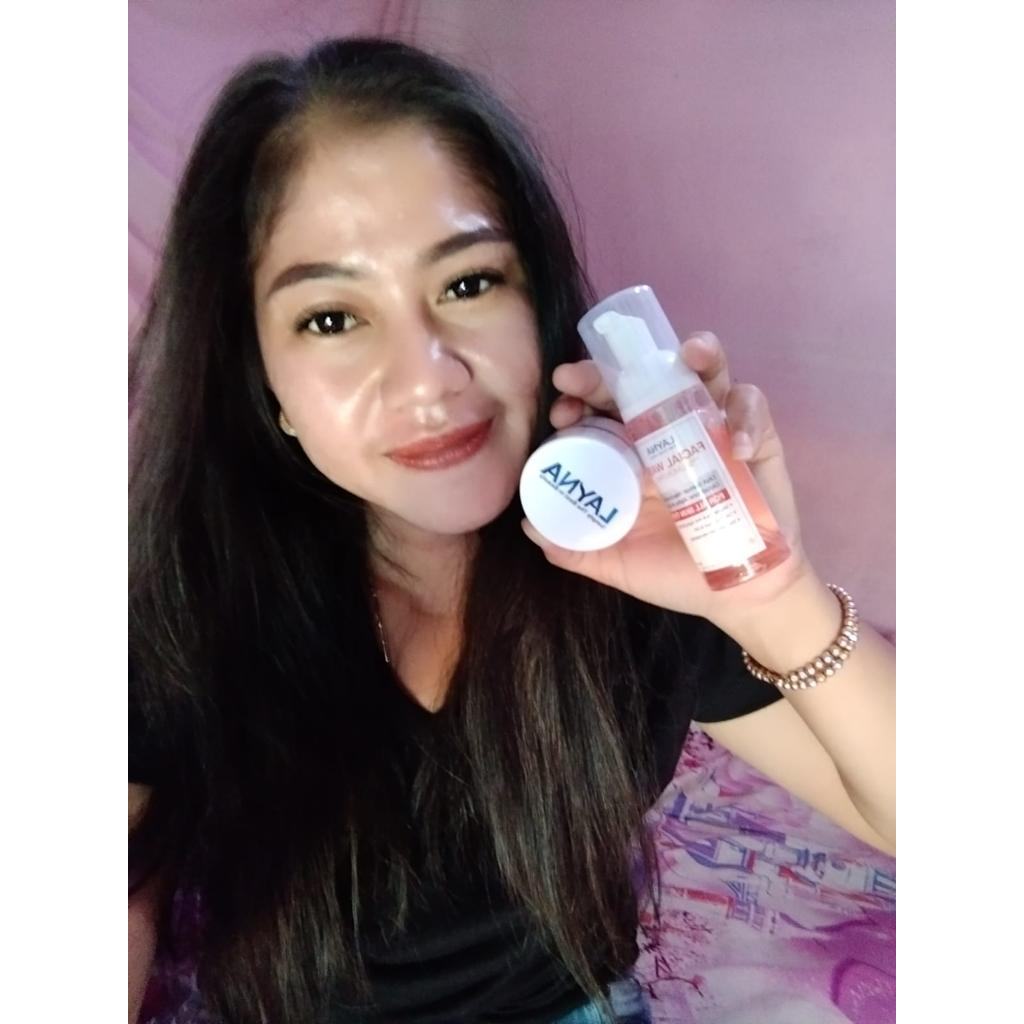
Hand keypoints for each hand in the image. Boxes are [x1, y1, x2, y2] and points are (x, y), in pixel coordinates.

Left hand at [523, 331, 812, 630]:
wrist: (738, 595)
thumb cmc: (675, 573)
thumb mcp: (617, 563)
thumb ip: (574, 548)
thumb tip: (528, 525)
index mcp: (632, 451)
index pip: (601, 408)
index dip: (579, 399)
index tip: (560, 408)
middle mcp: (669, 428)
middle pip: (641, 381)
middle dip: (610, 371)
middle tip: (582, 378)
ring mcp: (713, 426)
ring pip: (706, 372)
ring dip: (699, 355)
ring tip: (689, 354)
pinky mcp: (758, 435)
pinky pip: (752, 407)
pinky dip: (745, 416)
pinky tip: (736, 446)